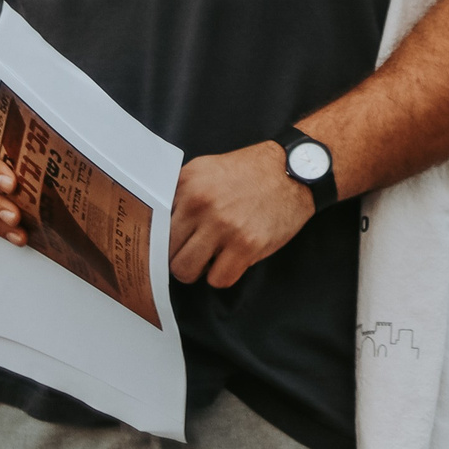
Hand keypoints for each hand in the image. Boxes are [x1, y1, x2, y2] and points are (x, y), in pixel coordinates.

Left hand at [170, 142, 313, 288]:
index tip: (170, 244)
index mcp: (187, 182)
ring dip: (197, 270)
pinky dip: (223, 276)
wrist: (294, 170)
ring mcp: (223, 225)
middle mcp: (200, 202)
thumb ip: (182, 192)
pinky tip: (232, 260)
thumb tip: (160, 226)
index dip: (163, 237)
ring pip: (185, 270)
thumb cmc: (252, 172)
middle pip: (166, 251)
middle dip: (179, 255)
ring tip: (211, 259)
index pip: (155, 224)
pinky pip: (218, 279)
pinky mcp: (246, 244)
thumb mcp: (208, 169)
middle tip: (195, 251)